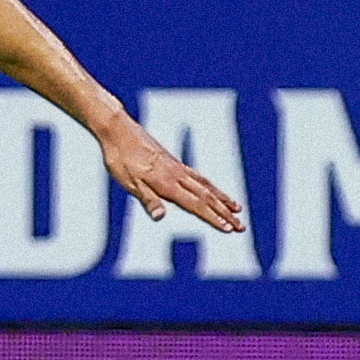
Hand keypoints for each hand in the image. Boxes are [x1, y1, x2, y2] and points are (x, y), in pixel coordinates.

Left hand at [99, 111, 243, 231]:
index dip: (213, 218)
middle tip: (241, 227)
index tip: (230, 229)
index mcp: (167, 184)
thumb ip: (148, 200)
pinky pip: (198, 176)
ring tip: (237, 208)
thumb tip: (160, 217)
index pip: (196, 205)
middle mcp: (177, 175)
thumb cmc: (120, 158)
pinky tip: (213, 190)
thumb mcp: (128, 183)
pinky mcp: (173, 161)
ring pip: (206, 185)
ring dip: (223, 199)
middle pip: (207, 197)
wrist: (118, 130)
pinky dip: (211, 186)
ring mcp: (177, 167)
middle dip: (225, 213)